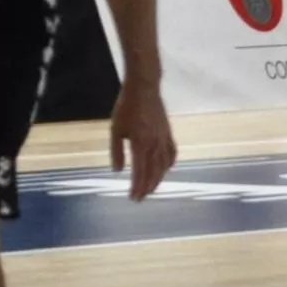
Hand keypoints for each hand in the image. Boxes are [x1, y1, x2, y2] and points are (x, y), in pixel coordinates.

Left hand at [109, 77, 176, 202]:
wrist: (144, 88)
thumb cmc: (126, 107)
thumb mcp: (115, 129)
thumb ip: (117, 151)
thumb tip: (117, 171)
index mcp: (140, 144)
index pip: (140, 172)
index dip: (136, 187)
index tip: (132, 198)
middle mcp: (154, 144)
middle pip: (153, 173)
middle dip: (146, 188)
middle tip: (139, 198)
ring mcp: (164, 139)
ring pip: (163, 166)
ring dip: (157, 180)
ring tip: (150, 189)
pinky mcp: (168, 134)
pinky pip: (171, 154)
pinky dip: (168, 165)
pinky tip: (164, 170)